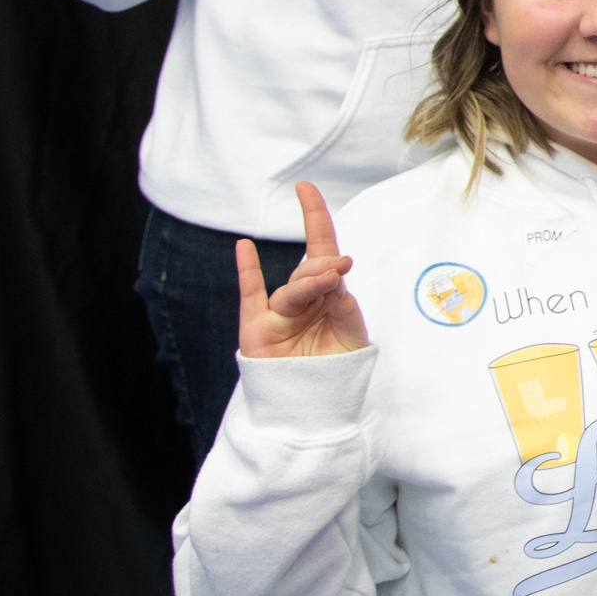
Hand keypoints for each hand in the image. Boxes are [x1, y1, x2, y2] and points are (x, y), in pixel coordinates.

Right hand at [237, 182, 371, 359]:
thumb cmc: (336, 368)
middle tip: (338, 269)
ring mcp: (276, 314)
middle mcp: (300, 299)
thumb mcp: (352, 338)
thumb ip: (345, 308)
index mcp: (326, 294)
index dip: (315, 217)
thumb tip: (335, 278)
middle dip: (324, 266)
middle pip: (309, 271)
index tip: (306, 189)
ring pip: (290, 291)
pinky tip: (244, 248)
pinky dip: (246, 271)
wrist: (315, 407)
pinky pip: (250, 296)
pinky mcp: (257, 330)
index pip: (321, 248)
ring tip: (329, 279)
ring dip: (308, 284)